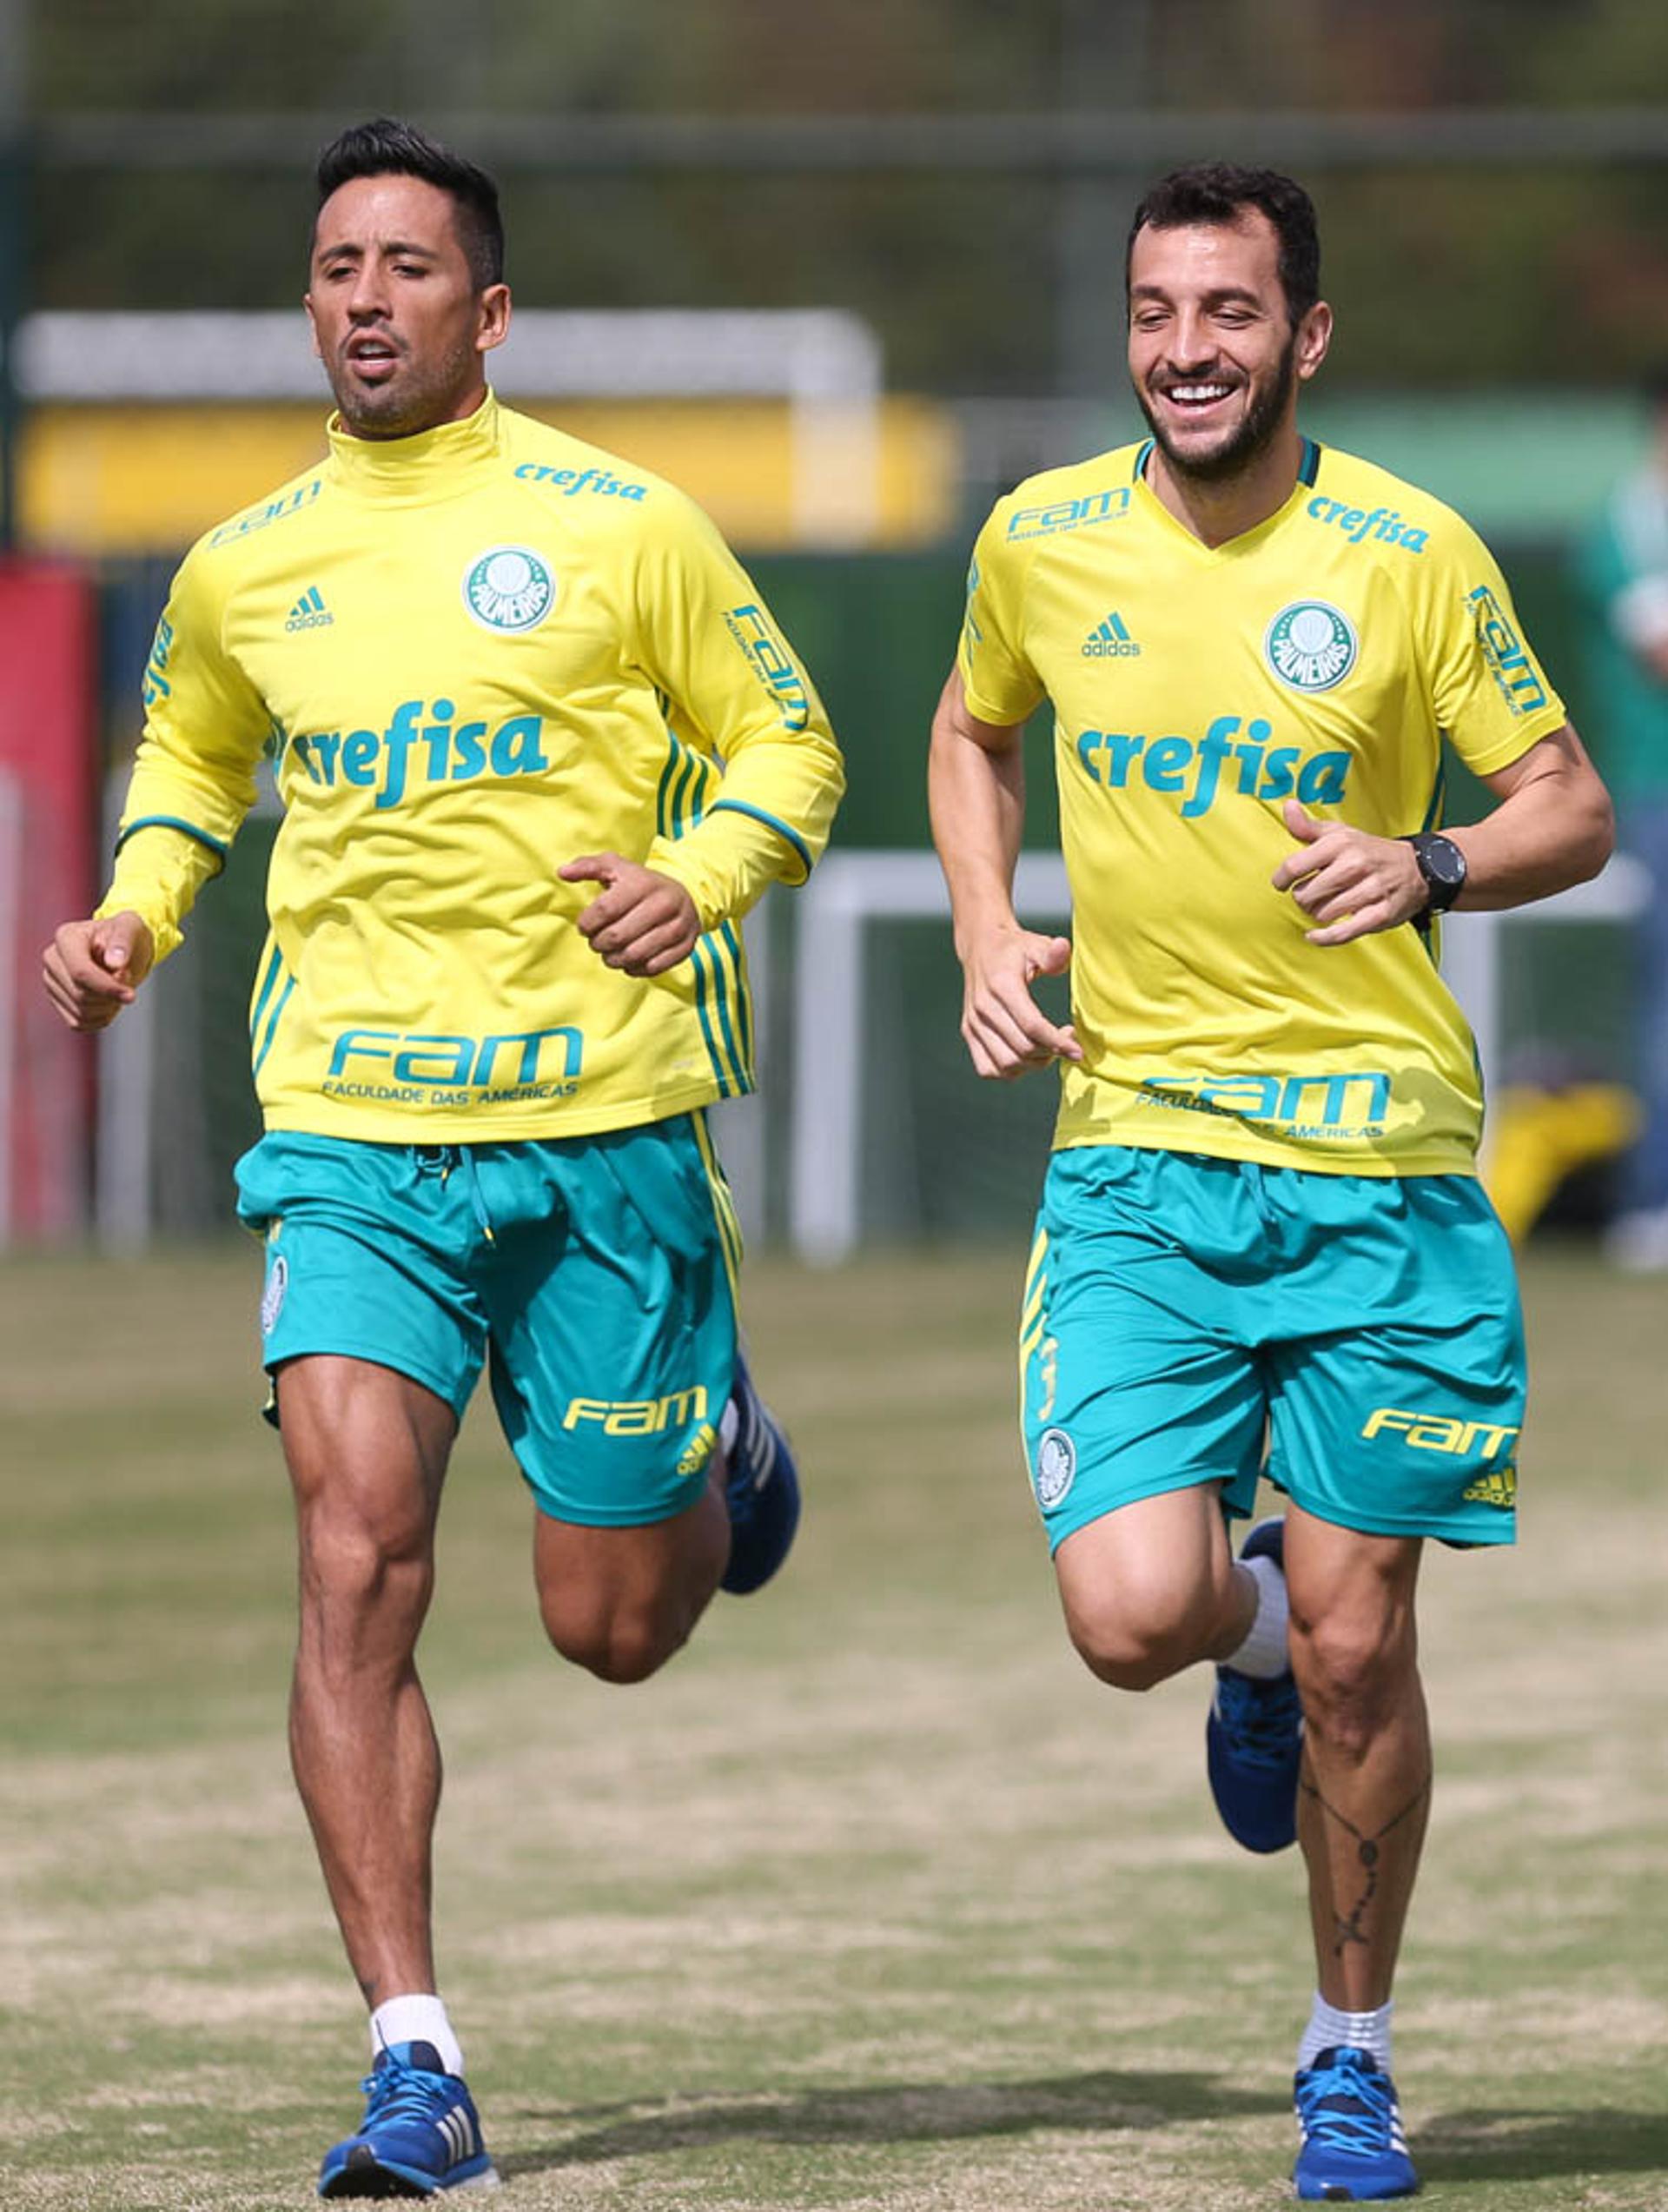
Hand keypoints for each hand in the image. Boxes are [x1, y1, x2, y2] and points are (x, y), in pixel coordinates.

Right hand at [42, 911, 155, 1030]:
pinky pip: (78, 1023)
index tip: (131, 995)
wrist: (120, 949)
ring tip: (117, 989)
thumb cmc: (124, 935)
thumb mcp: (131, 929)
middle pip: (80, 995)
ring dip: (108, 1008)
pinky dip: (100, 1018)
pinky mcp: (57, 1000)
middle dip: (110, 997)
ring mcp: (51, 981)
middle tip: (126, 984)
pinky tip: (109, 1003)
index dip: (107, 988)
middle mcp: (52, 960)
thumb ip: (123, 942)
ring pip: (80, 1012)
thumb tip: (115, 962)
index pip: (80, 972)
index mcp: (66, 937)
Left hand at [560, 853, 700, 976]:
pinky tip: (629, 960)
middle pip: (617, 936)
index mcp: (643, 883)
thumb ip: (587, 866)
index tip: (585, 926)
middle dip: (599, 944)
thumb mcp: (616, 867)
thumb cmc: (641, 884)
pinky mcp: (686, 946)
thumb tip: (562, 872)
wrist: (687, 896)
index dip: (587, 924)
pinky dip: (634, 968)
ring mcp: (678, 927)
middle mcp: (664, 904)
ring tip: (610, 953)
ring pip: (633, 955)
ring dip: (613, 959)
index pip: (604, 911)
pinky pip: (652, 967)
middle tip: (597, 941)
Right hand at [959, 925, 1080, 1080]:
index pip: (1032, 1026)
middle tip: (1067, 1040)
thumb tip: (1063, 947)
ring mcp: (973, 1023)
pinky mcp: (968, 1033)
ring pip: (1006, 1064)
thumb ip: (1052, 953)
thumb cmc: (1013, 949)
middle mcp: (983, 1008)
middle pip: (1021, 1049)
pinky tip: (1026, 1058)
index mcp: (1001, 986)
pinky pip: (987, 1068)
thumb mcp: (1035, 944)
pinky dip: (1010, 1071)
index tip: (1078, 1051)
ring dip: (1033, 1064)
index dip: (1058, 1043)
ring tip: (1049, 1049)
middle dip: (1051, 1052)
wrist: (980, 947)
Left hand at [1271, 800, 1428, 946]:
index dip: (1281, 879)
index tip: (1282, 883)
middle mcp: (1355, 864)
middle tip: (1313, 894)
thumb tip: (1288, 807)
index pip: (1294, 866)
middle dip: (1303, 898)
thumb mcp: (1339, 834)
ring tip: (1327, 905)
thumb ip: (1308, 827)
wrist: (1416, 867)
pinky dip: (1324, 938)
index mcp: (1340, 843)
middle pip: (1305, 894)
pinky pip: (1343, 932)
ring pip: (1322, 914)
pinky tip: (1315, 935)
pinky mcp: (1380, 914)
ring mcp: (1370, 890)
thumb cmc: (1369, 852)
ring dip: (1318, 914)